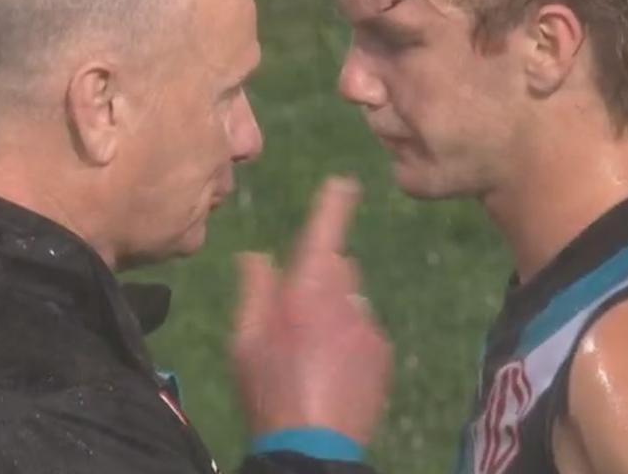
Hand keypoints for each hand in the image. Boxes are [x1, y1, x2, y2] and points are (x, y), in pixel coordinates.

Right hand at [230, 177, 391, 444]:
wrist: (314, 444)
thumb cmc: (269, 389)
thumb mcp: (244, 340)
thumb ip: (254, 290)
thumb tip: (255, 254)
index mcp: (307, 290)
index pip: (325, 232)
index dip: (335, 204)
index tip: (344, 183)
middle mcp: (344, 299)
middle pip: (337, 268)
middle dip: (319, 278)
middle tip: (294, 315)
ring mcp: (368, 326)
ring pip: (351, 302)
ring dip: (334, 312)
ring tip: (310, 353)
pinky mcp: (383, 353)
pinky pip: (365, 331)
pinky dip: (350, 340)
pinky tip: (331, 369)